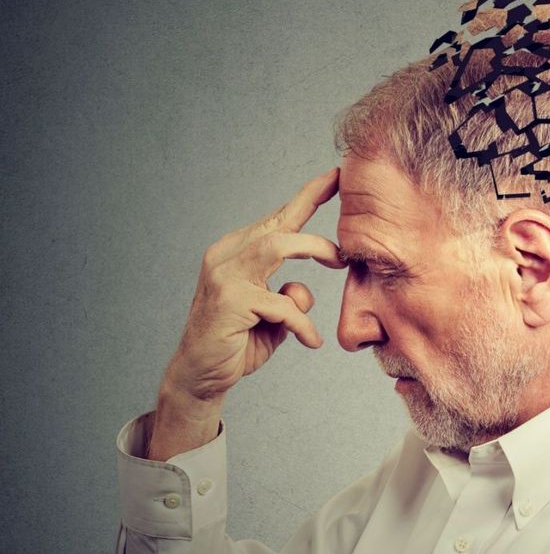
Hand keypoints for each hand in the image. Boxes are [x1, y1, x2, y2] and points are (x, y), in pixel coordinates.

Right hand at [162, 167, 345, 405]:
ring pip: (277, 246)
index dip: (308, 196)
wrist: (201, 376)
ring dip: (313, 251)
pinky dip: (303, 323)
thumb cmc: (239, 342)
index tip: (336, 177)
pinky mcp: (230, 300)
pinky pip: (283, 303)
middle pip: (278, 226)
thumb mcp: (273, 316)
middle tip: (344, 252)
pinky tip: (310, 340)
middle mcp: (226, 256)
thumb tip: (302, 290)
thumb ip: (290, 297)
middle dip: (316, 221)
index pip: (276, 219)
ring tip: (338, 264)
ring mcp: (225, 276)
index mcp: (236, 252)